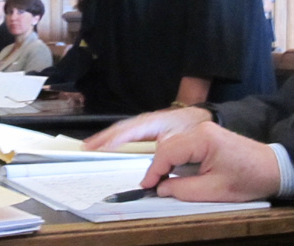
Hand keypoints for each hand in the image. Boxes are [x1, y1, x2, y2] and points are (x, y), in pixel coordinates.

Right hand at [83, 106, 211, 150]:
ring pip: (123, 129)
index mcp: (158, 122)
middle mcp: (149, 120)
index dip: (119, 142)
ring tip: (90, 145)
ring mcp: (147, 123)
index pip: (134, 132)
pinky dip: (115, 137)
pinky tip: (106, 144)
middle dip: (104, 137)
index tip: (107, 150)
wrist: (205, 116)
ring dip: (106, 137)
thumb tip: (155, 176)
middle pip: (123, 128)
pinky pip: (127, 132)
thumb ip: (172, 159)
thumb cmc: (197, 129)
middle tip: (87, 147)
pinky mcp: (148, 128)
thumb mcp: (189, 144)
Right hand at [140, 122, 279, 202]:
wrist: (274, 168)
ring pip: (174, 144)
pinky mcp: (208, 135)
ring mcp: (205, 130)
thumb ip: (183, 189)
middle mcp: (201, 129)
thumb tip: (162, 188)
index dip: (154, 170)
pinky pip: (184, 145)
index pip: (167, 151)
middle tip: (152, 185)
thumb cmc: (248, 179)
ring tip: (162, 180)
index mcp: (202, 138)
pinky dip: (177, 158)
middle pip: (168, 145)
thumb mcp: (214, 190)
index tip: (146, 186)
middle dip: (158, 166)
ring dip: (166, 161)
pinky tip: (176, 172)